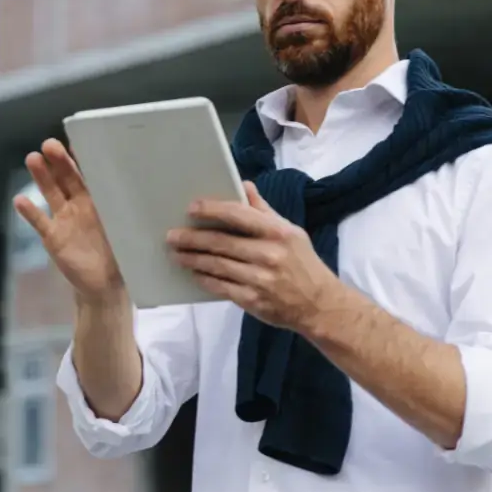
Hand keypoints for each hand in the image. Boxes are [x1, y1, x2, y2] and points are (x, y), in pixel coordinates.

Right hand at [13, 139, 123, 304]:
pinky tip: (20, 200)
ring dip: (42, 177)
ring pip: (51, 193)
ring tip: (33, 158)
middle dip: (59, 161)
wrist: (105, 285)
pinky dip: (30, 212)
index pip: (91, 175)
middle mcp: (80, 205)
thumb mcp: (127, 231)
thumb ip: (127, 213)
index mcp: (100, 201)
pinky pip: (40, 221)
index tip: (79, 140)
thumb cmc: (120, 255)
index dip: (84, 159)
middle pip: (67, 178)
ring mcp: (64, 219)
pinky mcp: (53, 237)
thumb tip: (144, 191)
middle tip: (49, 144)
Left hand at [166, 182, 339, 332]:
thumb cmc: (303, 263)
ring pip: (217, 266)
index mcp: (278, 233)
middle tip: (172, 235)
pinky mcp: (254, 300)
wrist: (320, 305)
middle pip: (222, 242)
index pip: (239, 215)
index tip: (192, 208)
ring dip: (192, 259)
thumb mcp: (291, 232)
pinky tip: (194, 273)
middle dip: (192, 238)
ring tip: (176, 253)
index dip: (213, 210)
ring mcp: (260, 279)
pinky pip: (222, 287)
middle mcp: (269, 254)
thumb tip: (243, 186)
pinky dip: (205, 279)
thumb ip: (264, 211)